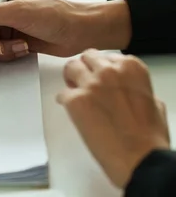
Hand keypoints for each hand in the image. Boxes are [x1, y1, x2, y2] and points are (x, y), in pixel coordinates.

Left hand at [58, 49, 169, 187]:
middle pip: (86, 58)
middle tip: (82, 81)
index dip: (100, 67)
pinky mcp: (75, 100)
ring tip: (75, 92)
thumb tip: (127, 88)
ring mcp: (90, 84)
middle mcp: (109, 71)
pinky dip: (65, 102)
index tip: (97, 75)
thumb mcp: (153, 103)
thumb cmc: (149, 137)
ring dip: (71, 79)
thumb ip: (135, 87)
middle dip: (84, 69)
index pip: (105, 56)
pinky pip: (62, 94)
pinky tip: (73, 112)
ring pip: (70, 68)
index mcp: (131, 68)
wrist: (140, 160)